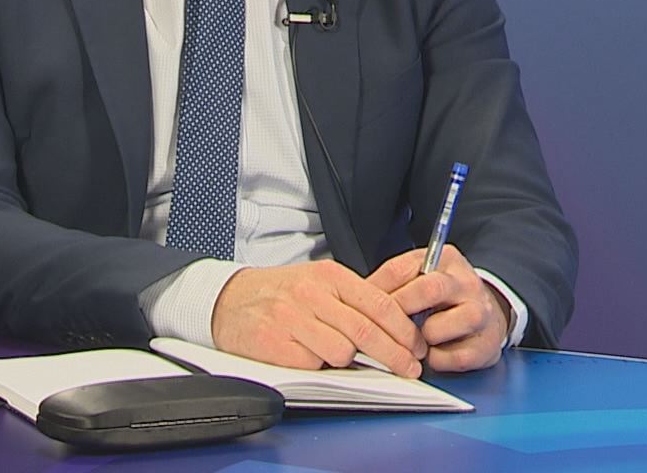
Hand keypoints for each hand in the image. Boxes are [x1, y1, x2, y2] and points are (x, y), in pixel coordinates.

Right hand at [211, 260, 428, 376]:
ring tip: (340, 357)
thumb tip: (399, 325)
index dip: (405, 332)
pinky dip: (316, 367)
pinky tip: (310, 356)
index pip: (380, 306)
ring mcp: (291, 318)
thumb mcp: (320, 282)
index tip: (417, 349)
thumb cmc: (281, 293)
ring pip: (341, 352)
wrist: (229, 300)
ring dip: (348, 362)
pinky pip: (312, 364)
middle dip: (395, 356)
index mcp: (330, 276)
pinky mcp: (274, 343)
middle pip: (367, 333)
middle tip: (409, 369)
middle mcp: (312, 294)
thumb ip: (355, 300)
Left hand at [368, 244, 508, 371]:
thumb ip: (394, 282)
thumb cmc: (445, 297)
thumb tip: (357, 296)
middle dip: (399, 310)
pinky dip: (438, 360)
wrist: (489, 314)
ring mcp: (480, 313)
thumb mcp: (422, 276)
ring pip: (439, 327)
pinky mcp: (486, 345)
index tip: (361, 305)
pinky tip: (433, 353)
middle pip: (428, 290)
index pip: (404, 268)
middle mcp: (466, 283)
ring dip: (421, 338)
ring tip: (415, 340)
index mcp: (446, 260)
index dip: (378, 289)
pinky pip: (454, 357)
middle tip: (382, 326)